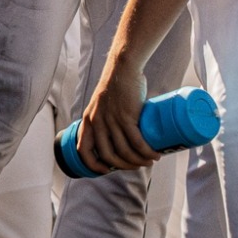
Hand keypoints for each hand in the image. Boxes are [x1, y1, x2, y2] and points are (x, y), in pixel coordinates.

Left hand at [77, 59, 157, 173]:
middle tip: (136, 165)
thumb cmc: (116, 83)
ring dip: (138, 161)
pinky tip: (154, 155)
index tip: (105, 170)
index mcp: (88, 120)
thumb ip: (106, 117)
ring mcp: (112, 120)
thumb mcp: (102, 103)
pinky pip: (136, 142)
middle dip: (123, 166)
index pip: (83, 150)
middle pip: (108, 155)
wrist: (123, 67)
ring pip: (124, 151)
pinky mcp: (127, 116)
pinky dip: (146, 152)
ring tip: (149, 160)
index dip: (93, 164)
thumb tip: (120, 134)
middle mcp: (97, 123)